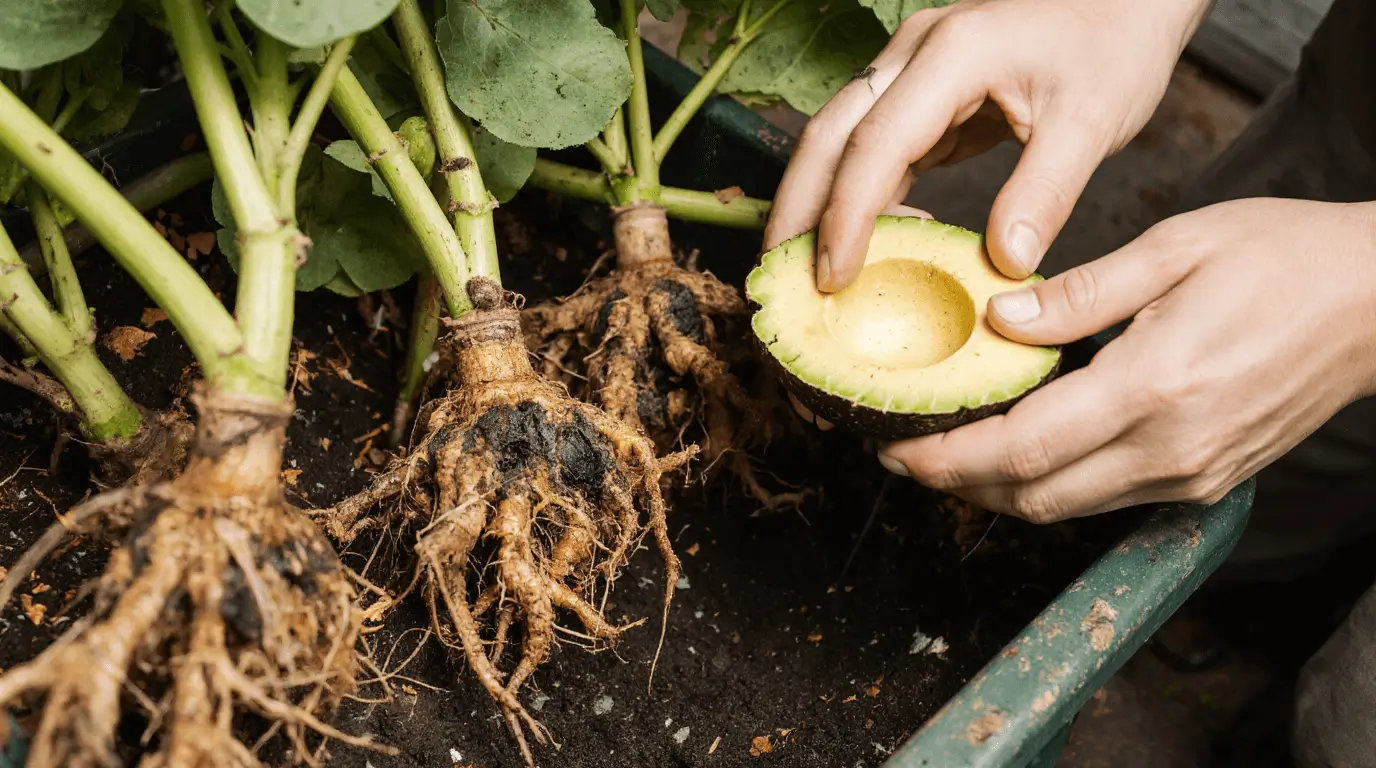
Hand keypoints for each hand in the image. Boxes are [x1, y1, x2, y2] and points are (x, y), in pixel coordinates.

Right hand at [762, 0, 1210, 288]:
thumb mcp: (1094, 120)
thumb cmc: (1115, 44)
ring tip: (807, 274)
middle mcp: (914, 53)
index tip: (834, 278)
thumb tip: (1004, 265)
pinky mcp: (920, 93)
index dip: (846, 216)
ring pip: (837, 140)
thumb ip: (1044, 193)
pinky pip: (871, 149)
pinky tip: (863, 245)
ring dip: (816, 206)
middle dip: (797, 211)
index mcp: (952, 53)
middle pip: (827, 135)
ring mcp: (910, 69)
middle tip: (780, 282)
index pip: (876, 143)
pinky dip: (858, 198)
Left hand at [877, 198, 1375, 522]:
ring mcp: (1191, 474)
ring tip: (947, 454)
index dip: (944, 457)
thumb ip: (1079, 294)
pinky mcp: (1206, 482)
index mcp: (1153, 386)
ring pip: (1065, 507)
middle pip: (1030, 496)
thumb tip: (999, 320)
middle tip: (903, 454)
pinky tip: (1021, 452)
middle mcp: (1170, 448)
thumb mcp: (1176, 248)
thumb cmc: (1285, 260)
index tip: (893, 448)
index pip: (1019, 448)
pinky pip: (1106, 499)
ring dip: (997, 490)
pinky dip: (1050, 485)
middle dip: (955, 483)